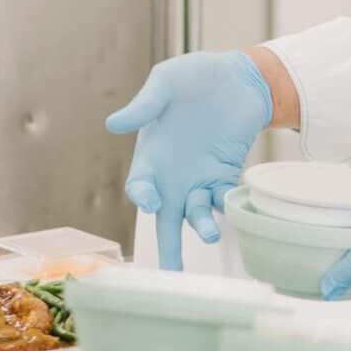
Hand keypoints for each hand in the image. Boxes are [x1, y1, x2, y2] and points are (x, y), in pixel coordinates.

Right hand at [109, 52, 272, 270]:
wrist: (238, 76)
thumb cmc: (194, 77)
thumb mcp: (166, 82)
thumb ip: (144, 105)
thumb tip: (113, 124)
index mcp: (151, 156)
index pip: (140, 187)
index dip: (143, 197)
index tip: (151, 200)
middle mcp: (173, 175)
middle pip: (165, 218)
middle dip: (167, 247)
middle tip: (171, 274)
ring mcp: (200, 177)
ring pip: (196, 213)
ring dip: (200, 226)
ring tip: (209, 234)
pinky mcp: (225, 174)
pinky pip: (222, 199)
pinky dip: (224, 206)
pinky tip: (229, 207)